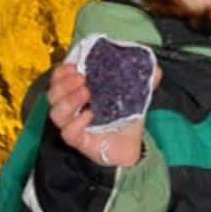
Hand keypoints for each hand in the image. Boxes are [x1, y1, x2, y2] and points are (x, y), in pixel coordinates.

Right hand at [46, 61, 160, 166]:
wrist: (131, 145)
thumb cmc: (125, 117)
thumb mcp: (135, 95)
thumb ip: (144, 81)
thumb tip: (156, 68)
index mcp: (80, 93)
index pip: (59, 80)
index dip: (62, 72)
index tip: (74, 66)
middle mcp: (72, 109)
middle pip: (53, 95)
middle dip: (64, 83)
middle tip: (82, 79)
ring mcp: (74, 125)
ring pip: (56, 113)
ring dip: (68, 100)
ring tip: (86, 93)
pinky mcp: (80, 141)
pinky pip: (68, 133)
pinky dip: (75, 123)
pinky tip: (89, 115)